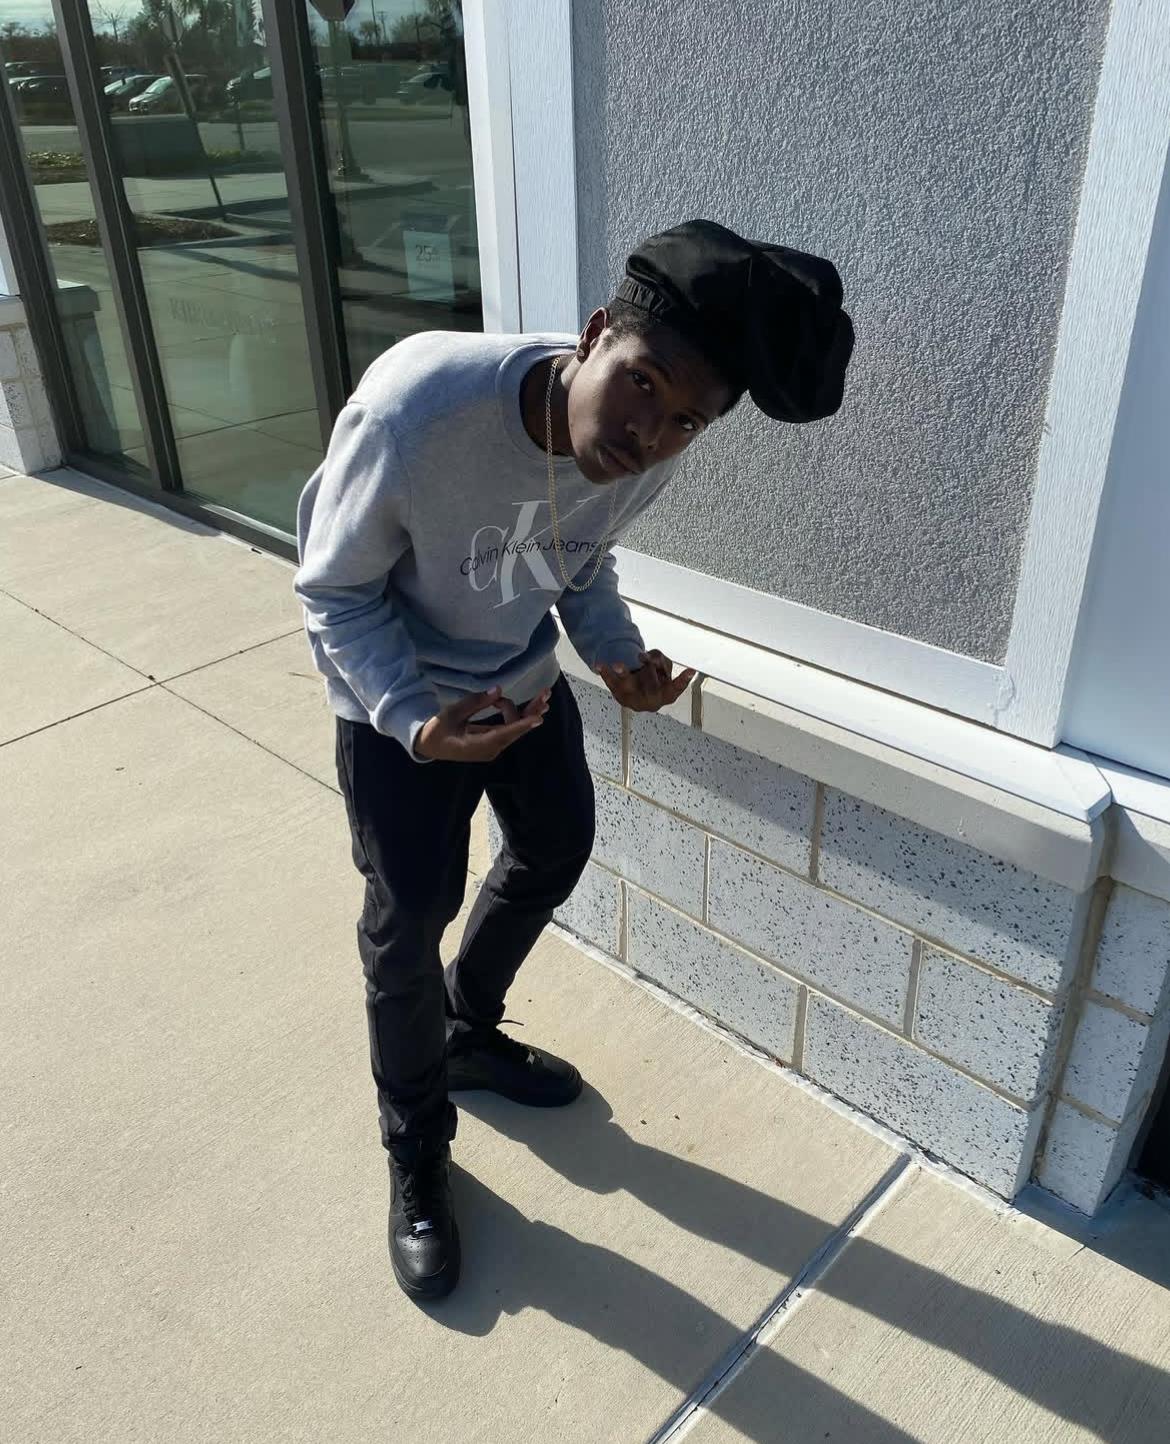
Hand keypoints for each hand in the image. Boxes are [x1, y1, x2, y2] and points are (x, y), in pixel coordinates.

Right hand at [414, 687, 549, 761]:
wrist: (428, 745)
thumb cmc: (437, 729)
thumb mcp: (453, 713)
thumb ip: (476, 702)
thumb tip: (498, 690)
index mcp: (479, 744)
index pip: (505, 732)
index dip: (522, 724)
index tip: (538, 718)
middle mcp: (491, 749)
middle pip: (516, 729)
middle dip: (532, 711)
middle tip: (546, 694)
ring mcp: (493, 747)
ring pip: (515, 729)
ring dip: (526, 712)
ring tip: (542, 695)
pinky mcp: (493, 743)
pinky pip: (510, 729)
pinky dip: (518, 717)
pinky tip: (531, 709)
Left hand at [595, 650, 696, 712]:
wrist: (639, 698)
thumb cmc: (655, 680)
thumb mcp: (663, 670)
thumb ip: (660, 662)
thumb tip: (648, 658)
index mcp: (666, 695)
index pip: (676, 689)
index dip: (683, 681)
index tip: (690, 670)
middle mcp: (651, 700)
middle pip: (651, 686)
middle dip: (648, 671)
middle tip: (645, 658)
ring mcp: (633, 698)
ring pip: (629, 686)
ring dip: (624, 674)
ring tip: (617, 664)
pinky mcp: (618, 694)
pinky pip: (611, 683)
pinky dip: (605, 673)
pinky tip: (599, 665)